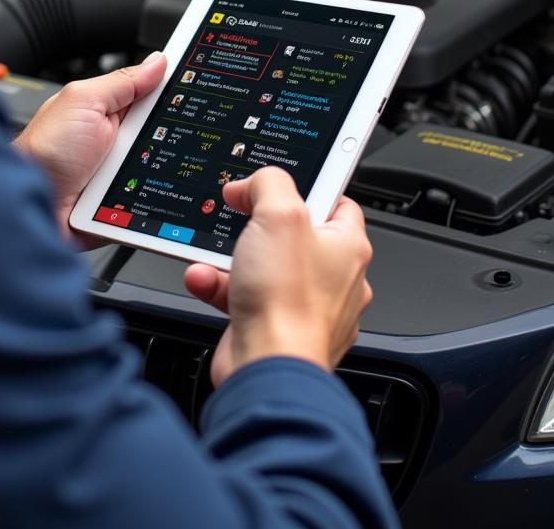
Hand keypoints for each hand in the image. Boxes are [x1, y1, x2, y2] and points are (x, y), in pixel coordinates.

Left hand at [15, 52, 166, 244]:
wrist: (31, 207)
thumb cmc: (43, 152)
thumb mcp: (83, 101)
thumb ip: (122, 81)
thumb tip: (157, 61)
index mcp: (110, 110)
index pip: (154, 94)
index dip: (176, 89)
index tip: (203, 82)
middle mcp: (120, 141)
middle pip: (168, 131)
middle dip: (179, 132)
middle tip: (179, 131)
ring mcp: (125, 173)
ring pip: (167, 166)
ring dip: (169, 168)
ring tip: (156, 168)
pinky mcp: (127, 204)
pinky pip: (157, 198)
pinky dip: (161, 197)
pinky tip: (158, 195)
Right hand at [183, 167, 372, 385]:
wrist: (267, 369)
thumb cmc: (287, 303)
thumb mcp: (279, 215)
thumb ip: (270, 184)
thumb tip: (254, 184)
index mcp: (348, 247)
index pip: (337, 202)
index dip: (308, 187)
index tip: (282, 183)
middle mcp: (334, 279)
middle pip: (293, 235)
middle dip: (257, 228)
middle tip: (243, 221)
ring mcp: (305, 308)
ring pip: (264, 268)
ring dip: (231, 260)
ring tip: (215, 257)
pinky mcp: (276, 329)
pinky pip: (245, 298)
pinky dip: (221, 288)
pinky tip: (205, 280)